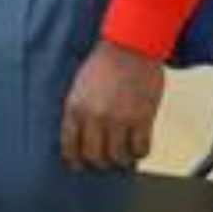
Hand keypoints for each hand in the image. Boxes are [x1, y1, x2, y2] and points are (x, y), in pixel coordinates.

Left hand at [60, 40, 164, 171]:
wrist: (130, 46)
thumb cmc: (104, 64)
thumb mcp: (79, 86)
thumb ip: (79, 110)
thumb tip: (81, 137)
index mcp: (75, 107)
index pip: (70, 146)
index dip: (74, 160)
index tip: (78, 165)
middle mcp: (95, 116)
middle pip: (95, 156)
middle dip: (99, 162)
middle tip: (105, 160)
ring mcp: (120, 119)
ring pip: (118, 157)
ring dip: (121, 159)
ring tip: (123, 156)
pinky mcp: (142, 118)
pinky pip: (141, 149)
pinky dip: (140, 153)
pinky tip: (138, 148)